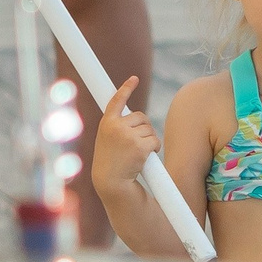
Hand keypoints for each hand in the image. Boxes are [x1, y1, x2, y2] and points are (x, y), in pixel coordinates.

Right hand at [89, 77, 158, 204]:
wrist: (111, 182)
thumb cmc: (109, 163)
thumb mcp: (107, 140)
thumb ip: (117, 127)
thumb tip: (139, 118)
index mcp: (106, 123)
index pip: (117, 101)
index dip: (126, 89)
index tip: (134, 79)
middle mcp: (116, 126)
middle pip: (141, 117)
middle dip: (143, 128)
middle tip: (135, 145)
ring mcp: (128, 136)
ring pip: (149, 129)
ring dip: (148, 140)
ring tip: (137, 154)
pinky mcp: (140, 146)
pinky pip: (155, 140)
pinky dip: (155, 147)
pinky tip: (145, 157)